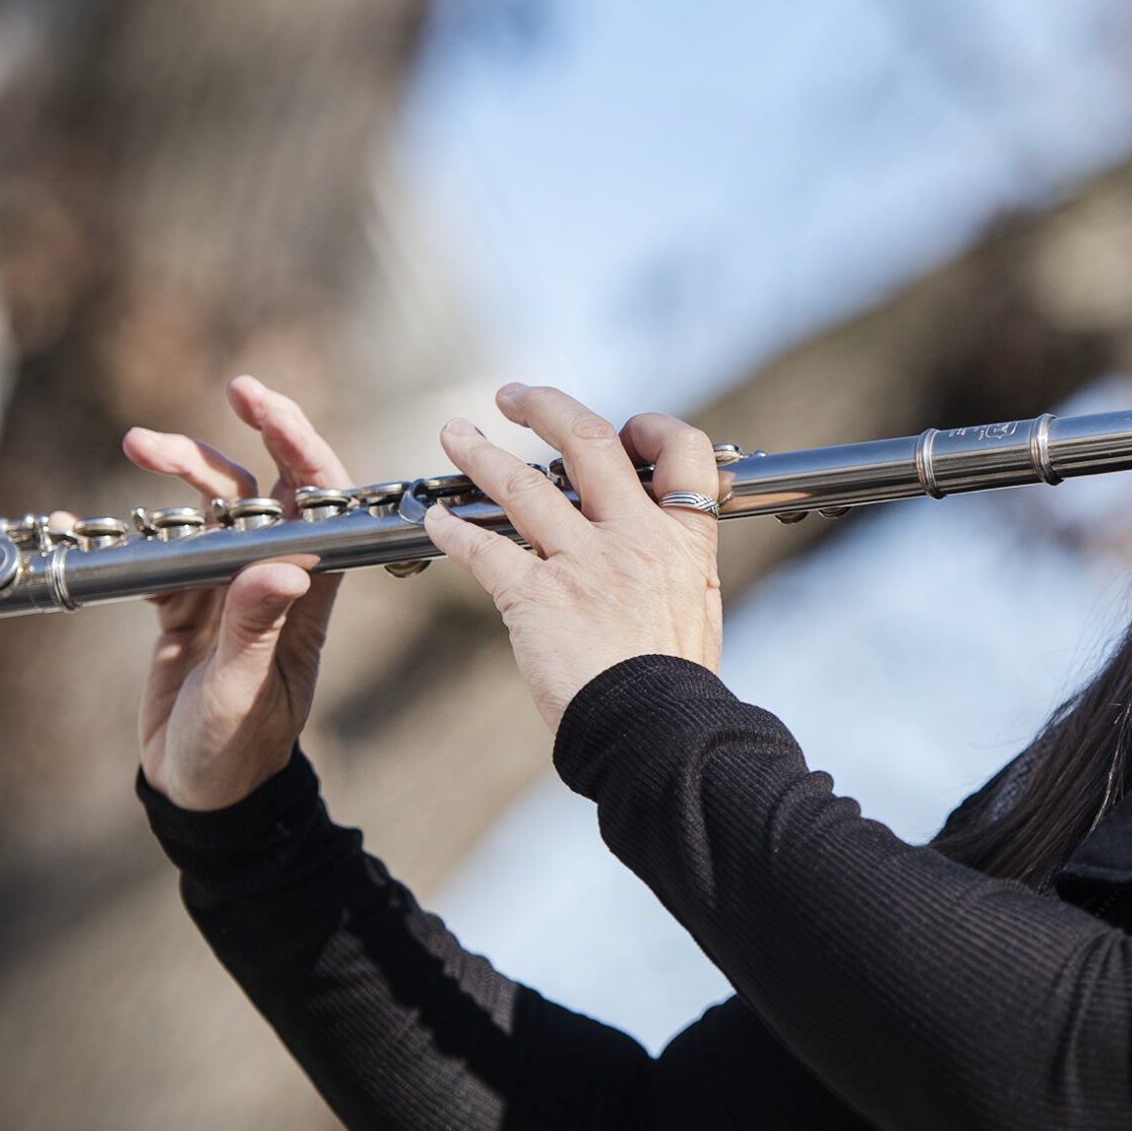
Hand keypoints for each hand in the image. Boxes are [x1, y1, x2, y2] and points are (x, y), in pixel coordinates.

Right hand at [130, 375, 353, 810]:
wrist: (200, 792)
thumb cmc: (237, 750)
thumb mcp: (244, 692)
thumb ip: (257, 629)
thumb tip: (280, 567)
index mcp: (308, 593)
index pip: (321, 502)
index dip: (302, 446)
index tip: (267, 407)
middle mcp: (274, 579)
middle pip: (270, 490)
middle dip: (250, 436)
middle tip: (235, 388)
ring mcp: (228, 587)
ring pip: (212, 511)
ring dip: (184, 472)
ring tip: (139, 443)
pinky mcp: (185, 604)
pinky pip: (162, 551)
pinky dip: (132, 530)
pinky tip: (92, 523)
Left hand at [421, 383, 721, 731]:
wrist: (657, 734)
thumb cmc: (677, 688)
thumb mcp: (696, 611)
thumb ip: (672, 568)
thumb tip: (657, 550)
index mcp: (682, 539)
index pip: (682, 451)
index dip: (651, 428)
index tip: (625, 431)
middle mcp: (632, 536)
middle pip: (587, 440)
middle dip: (544, 407)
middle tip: (514, 396)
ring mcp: (581, 562)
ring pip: (521, 482)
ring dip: (480, 453)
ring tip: (454, 432)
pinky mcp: (535, 598)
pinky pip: (484, 549)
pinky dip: (452, 530)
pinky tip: (435, 519)